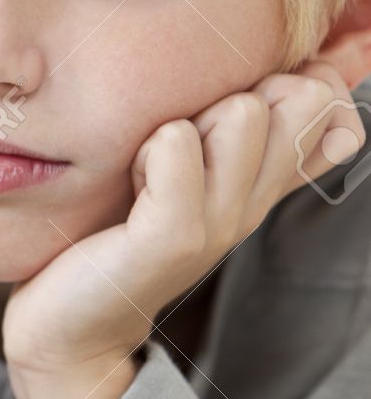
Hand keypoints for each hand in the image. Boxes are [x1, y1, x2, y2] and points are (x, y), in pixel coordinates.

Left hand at [2, 49, 368, 398]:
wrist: (69, 326)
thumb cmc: (115, 237)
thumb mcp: (187, 176)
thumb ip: (235, 135)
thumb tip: (303, 72)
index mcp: (261, 186)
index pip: (329, 109)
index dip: (303, 85)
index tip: (235, 110)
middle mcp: (253, 204)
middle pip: (296, 98)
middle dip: (234, 96)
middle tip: (178, 144)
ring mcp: (220, 224)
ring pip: (242, 113)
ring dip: (186, 121)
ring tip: (149, 168)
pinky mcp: (175, 237)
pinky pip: (177, 141)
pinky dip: (146, 151)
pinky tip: (130, 187)